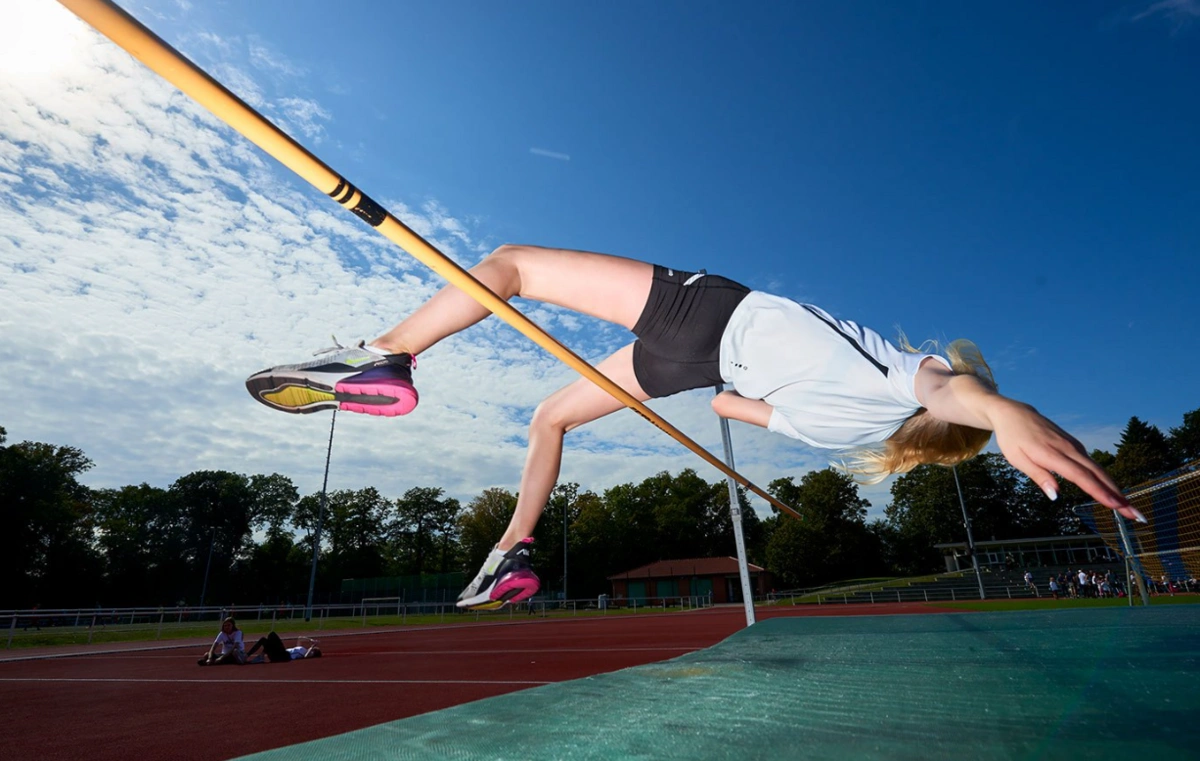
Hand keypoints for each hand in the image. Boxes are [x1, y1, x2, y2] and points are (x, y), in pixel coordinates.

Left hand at [989, 400, 1144, 521]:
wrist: (1014, 413)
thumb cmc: (1013, 438)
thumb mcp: (1017, 459)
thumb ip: (1038, 476)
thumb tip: (1055, 496)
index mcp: (1052, 454)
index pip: (1081, 477)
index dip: (1100, 492)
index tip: (1117, 506)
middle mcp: (1069, 449)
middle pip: (1098, 474)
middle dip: (1118, 495)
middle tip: (1136, 515)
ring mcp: (1074, 446)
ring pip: (1099, 470)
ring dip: (1116, 489)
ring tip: (1130, 509)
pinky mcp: (1075, 446)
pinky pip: (1093, 465)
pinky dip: (1106, 479)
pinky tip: (1113, 492)